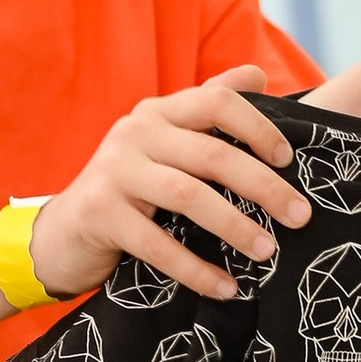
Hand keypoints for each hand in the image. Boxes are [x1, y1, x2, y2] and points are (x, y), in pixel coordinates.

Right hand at [31, 68, 309, 303]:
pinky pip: (159, 245)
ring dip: (235, 226)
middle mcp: (135, 133)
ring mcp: (115, 172)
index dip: (258, 126)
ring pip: (189, 196)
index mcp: (158, 112)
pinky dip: (197, 270)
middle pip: (212, 154)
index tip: (289, 160)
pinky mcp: (101, 214)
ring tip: (267, 251)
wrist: (60, 235)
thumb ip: (206, 111)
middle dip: (264, 186)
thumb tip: (258, 73)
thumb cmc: (127, 192)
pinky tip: (225, 287)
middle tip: (301, 216)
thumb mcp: (164, 146)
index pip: (217, 101)